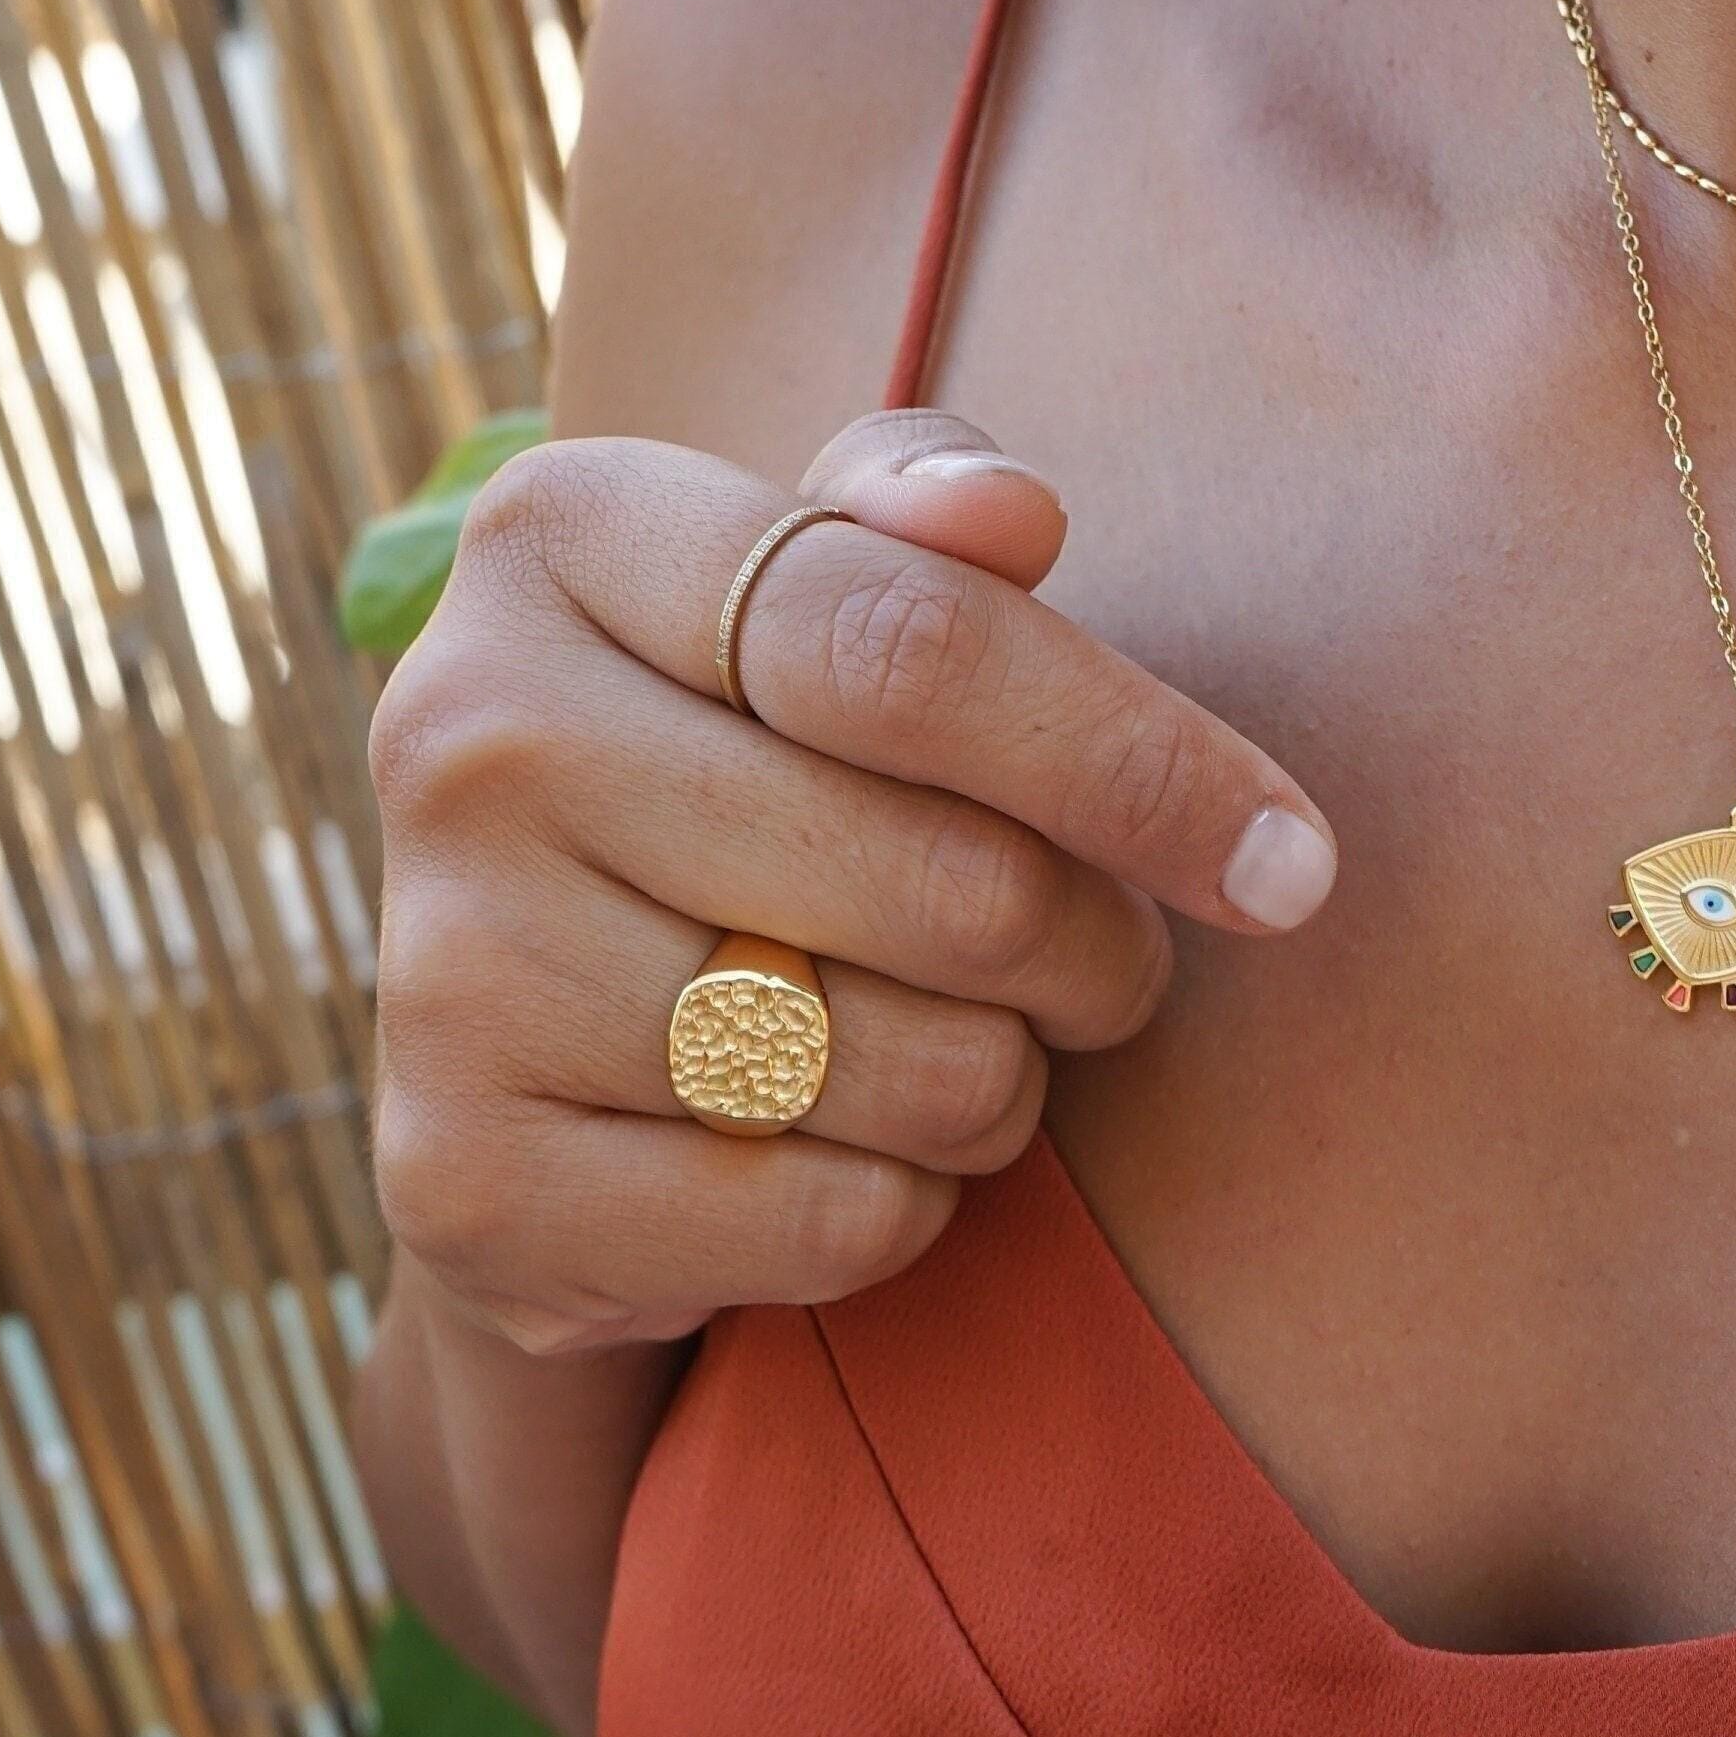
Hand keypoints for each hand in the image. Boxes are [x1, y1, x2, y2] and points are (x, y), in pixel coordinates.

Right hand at [367, 411, 1336, 1352]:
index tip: (1293, 863)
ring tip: (956, 1044)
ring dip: (1002, 1084)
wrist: (535, 1019)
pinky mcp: (459, 1181)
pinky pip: (829, 1222)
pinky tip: (849, 1146)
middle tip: (1101, 965)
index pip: (920, 647)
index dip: (1146, 767)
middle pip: (955, 885)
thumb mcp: (823, 593)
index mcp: (565, 535)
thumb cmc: (753, 764)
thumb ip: (923, 521)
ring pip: (911, 1072)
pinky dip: (907, 1207)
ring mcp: (442, 968)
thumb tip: (1012, 514)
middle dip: (1098, 952)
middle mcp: (465, 732)